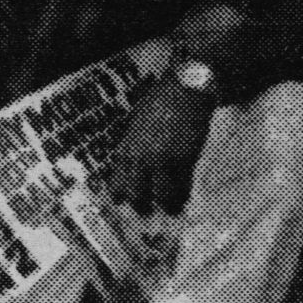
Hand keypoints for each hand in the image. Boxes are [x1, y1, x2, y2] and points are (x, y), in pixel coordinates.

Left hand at [107, 78, 213, 216]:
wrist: (184, 90)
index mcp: (127, 148)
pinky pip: (183, 184)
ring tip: (170, 210)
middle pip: (138, 193)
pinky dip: (183, 194)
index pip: (117, 181)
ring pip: (162, 194)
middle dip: (141, 205)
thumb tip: (132, 160)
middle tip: (145, 211)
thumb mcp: (135, 120)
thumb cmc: (158, 99)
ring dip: (166, 205)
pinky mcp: (185, 159)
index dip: (119, 194)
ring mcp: (164, 161)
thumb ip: (131, 142)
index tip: (120, 201)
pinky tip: (184, 200)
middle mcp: (142, 158)